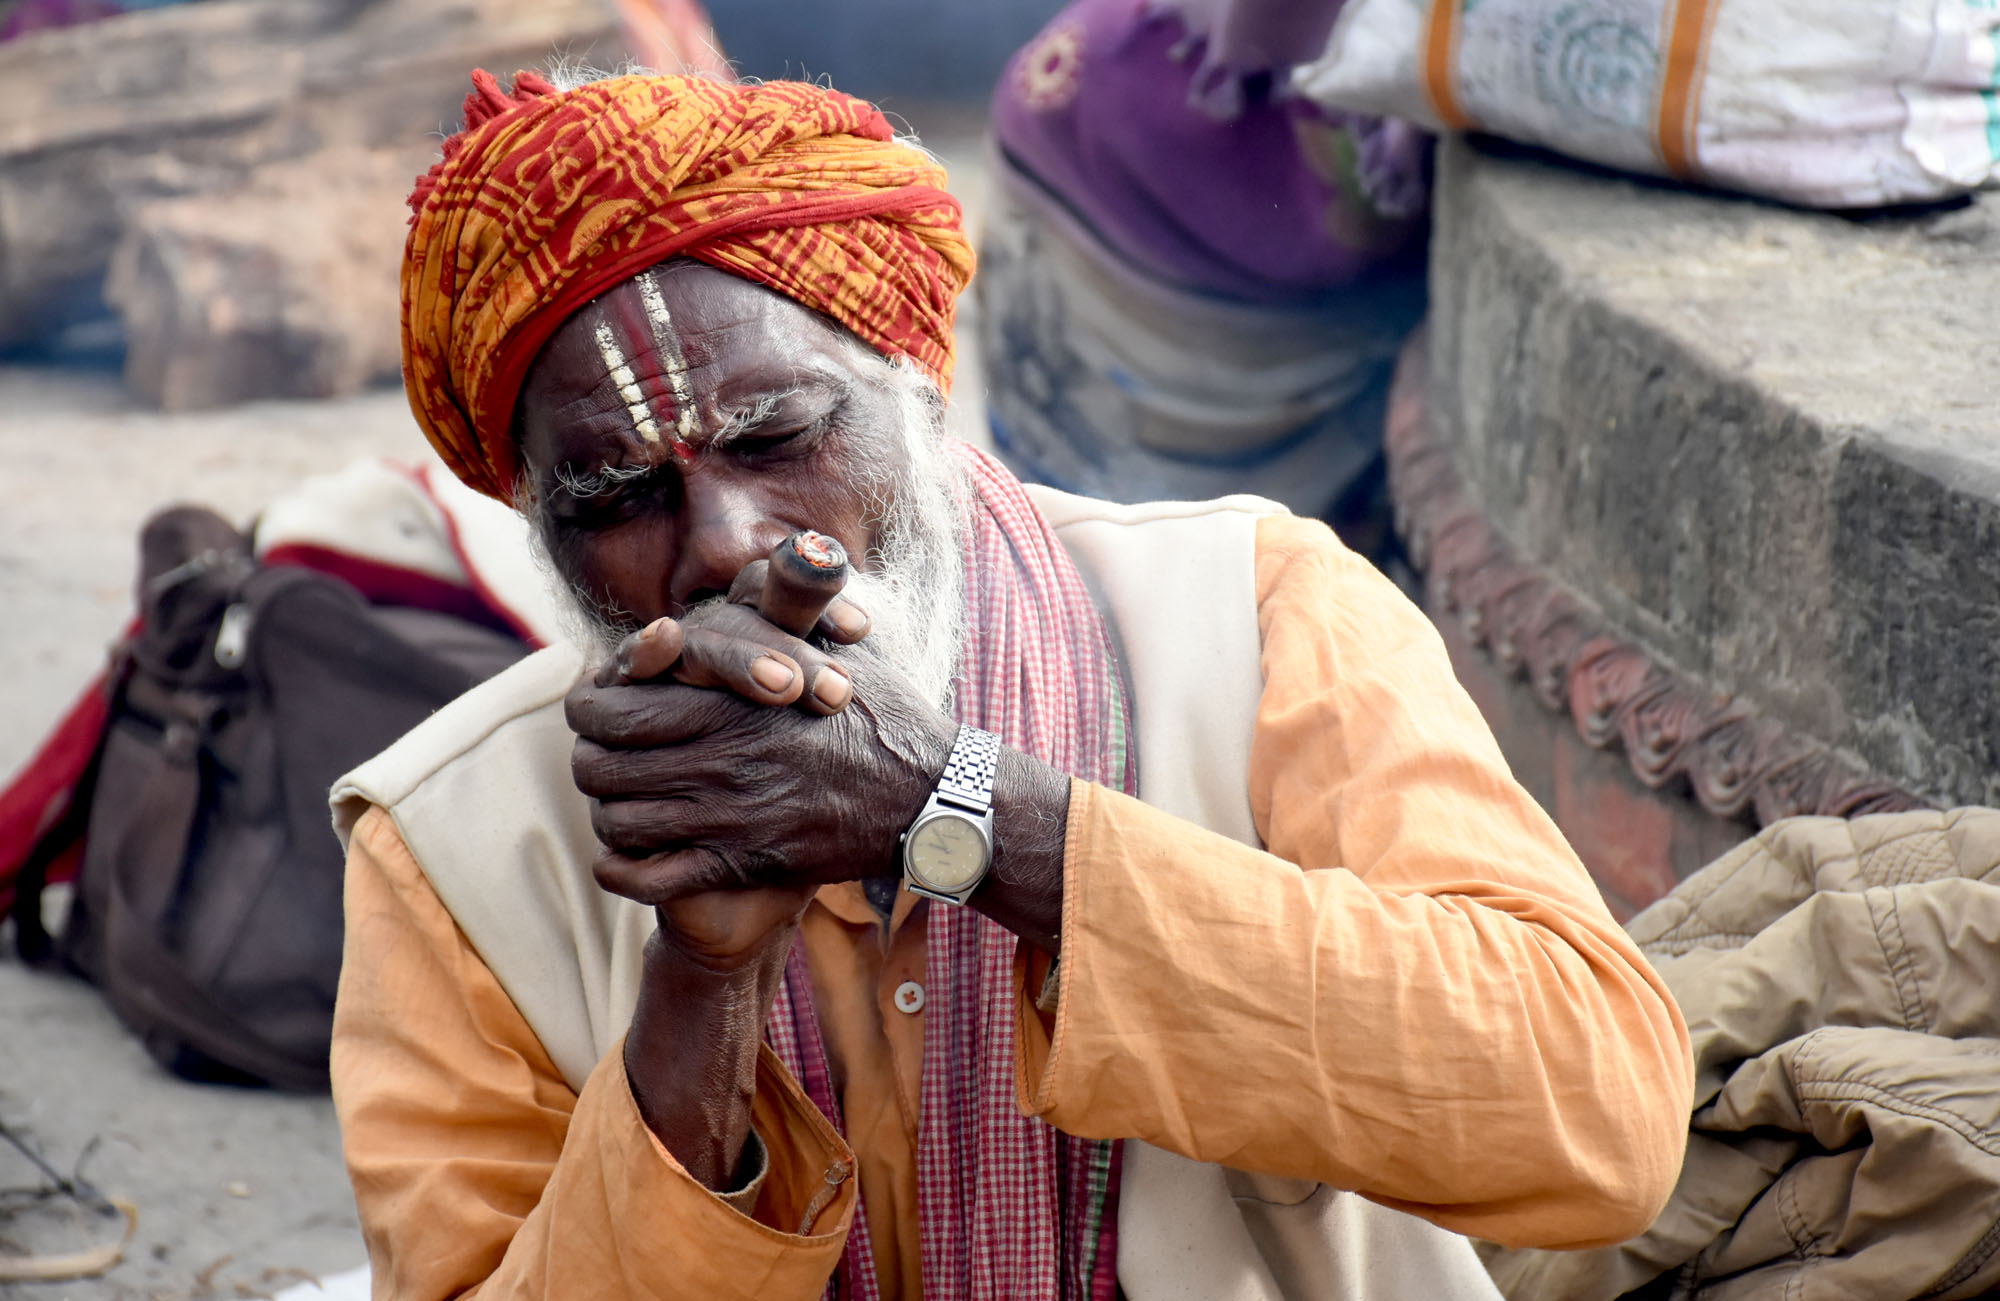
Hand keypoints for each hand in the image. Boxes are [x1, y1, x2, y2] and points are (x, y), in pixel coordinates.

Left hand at [567, 600, 956, 968]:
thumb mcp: (839, 639)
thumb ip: (788, 600)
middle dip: (588, 758)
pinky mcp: (741, 864)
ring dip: (606, 811)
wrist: (929, 798)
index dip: (589, 704)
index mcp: (728, 699)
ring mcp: (727, 816)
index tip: (599, 703)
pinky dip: (621, 868)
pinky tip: (626, 857)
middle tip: (600, 755)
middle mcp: (719, 757)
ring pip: (617, 820)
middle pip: (598, 764)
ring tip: (618, 801)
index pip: (609, 705)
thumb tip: (763, 556)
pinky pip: (647, 877)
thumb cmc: (885, 713)